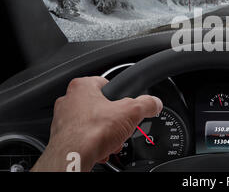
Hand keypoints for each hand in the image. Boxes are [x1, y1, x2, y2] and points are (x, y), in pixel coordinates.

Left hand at [32, 77, 162, 171]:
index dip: (119, 95)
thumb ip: (146, 104)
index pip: (106, 83)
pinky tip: (101, 150)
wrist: (73, 157)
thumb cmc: (91, 132)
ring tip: (111, 141)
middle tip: (120, 126)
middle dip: (113, 119)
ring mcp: (62, 120)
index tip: (126, 105)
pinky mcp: (62, 138)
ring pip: (91, 124)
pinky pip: (83, 138)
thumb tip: (154, 103)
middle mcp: (68, 100)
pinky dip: (93, 144)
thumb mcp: (131, 112)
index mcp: (82, 87)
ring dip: (104, 133)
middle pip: (100, 106)